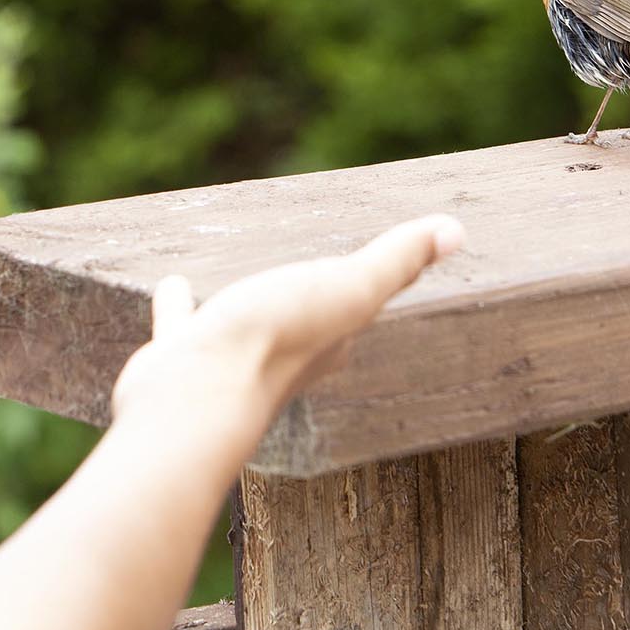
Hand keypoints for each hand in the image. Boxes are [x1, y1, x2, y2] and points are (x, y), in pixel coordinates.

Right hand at [109, 214, 464, 449]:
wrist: (190, 398)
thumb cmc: (273, 344)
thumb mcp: (346, 289)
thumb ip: (395, 261)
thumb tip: (456, 230)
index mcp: (328, 343)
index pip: (358, 307)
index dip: (369, 285)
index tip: (375, 270)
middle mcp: (283, 359)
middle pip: (304, 322)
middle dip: (309, 299)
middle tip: (311, 272)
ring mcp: (229, 362)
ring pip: (242, 325)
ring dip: (243, 301)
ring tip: (238, 276)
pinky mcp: (181, 359)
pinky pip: (184, 324)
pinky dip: (181, 305)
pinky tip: (173, 284)